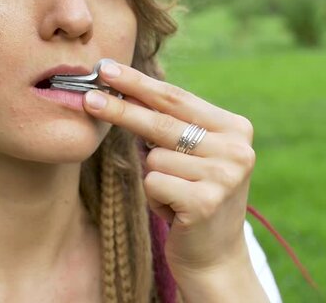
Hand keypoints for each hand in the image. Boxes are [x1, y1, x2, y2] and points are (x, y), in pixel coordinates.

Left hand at [83, 60, 266, 300]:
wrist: (216, 256)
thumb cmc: (195, 197)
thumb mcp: (192, 155)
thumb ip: (171, 125)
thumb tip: (119, 89)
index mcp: (235, 128)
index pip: (177, 98)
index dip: (139, 83)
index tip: (107, 69)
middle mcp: (236, 148)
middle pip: (162, 121)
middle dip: (121, 109)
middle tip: (88, 97)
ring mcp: (224, 176)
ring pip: (154, 158)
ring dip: (153, 177)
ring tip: (175, 195)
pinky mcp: (206, 202)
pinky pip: (153, 183)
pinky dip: (155, 197)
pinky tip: (176, 211)